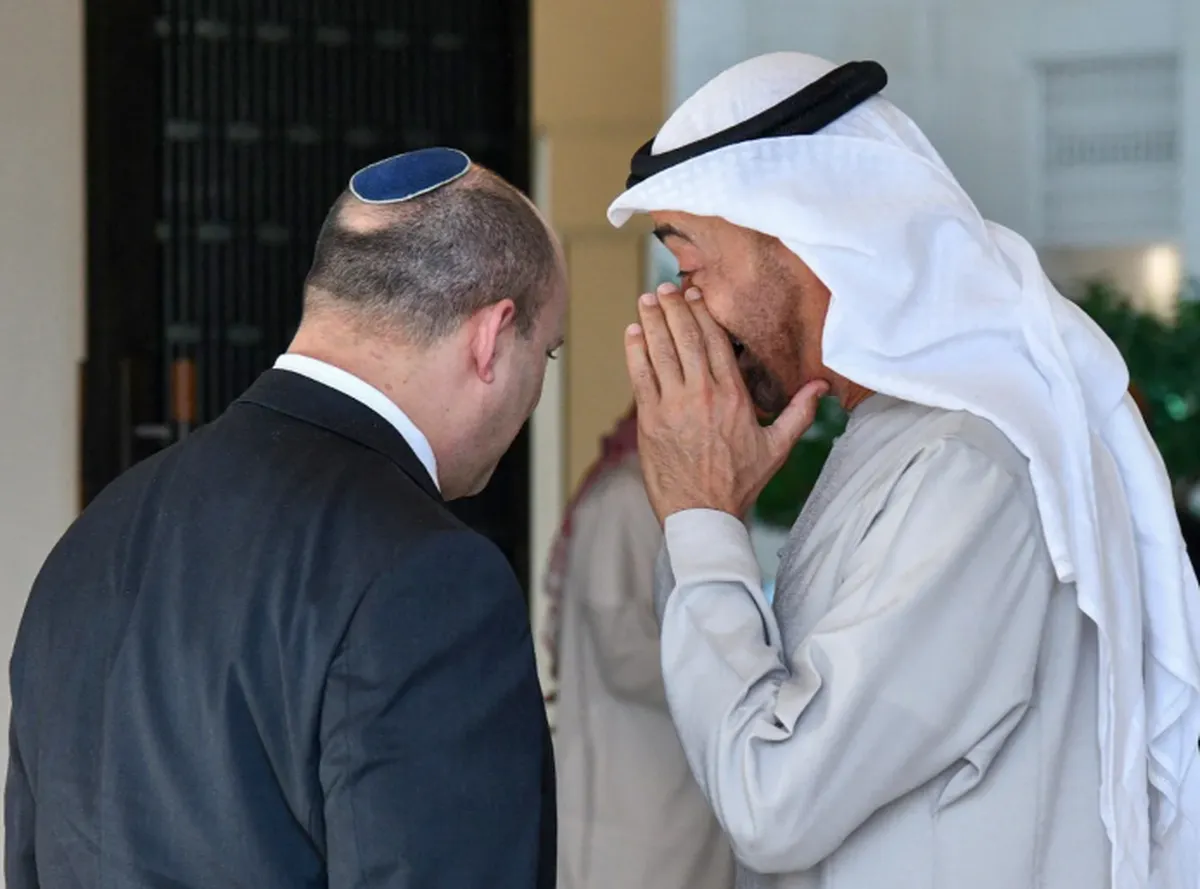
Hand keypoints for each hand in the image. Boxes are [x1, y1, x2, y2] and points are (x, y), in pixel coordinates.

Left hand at [624, 284, 828, 524]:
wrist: (703, 514)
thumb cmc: (740, 483)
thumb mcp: (777, 447)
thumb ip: (799, 412)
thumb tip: (822, 386)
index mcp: (734, 397)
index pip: (717, 343)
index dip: (704, 314)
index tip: (695, 295)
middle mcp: (703, 395)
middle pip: (687, 338)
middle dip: (675, 308)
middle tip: (666, 288)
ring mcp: (673, 406)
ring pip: (661, 351)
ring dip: (652, 322)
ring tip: (648, 300)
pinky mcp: (650, 420)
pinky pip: (640, 376)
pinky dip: (635, 351)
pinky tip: (633, 332)